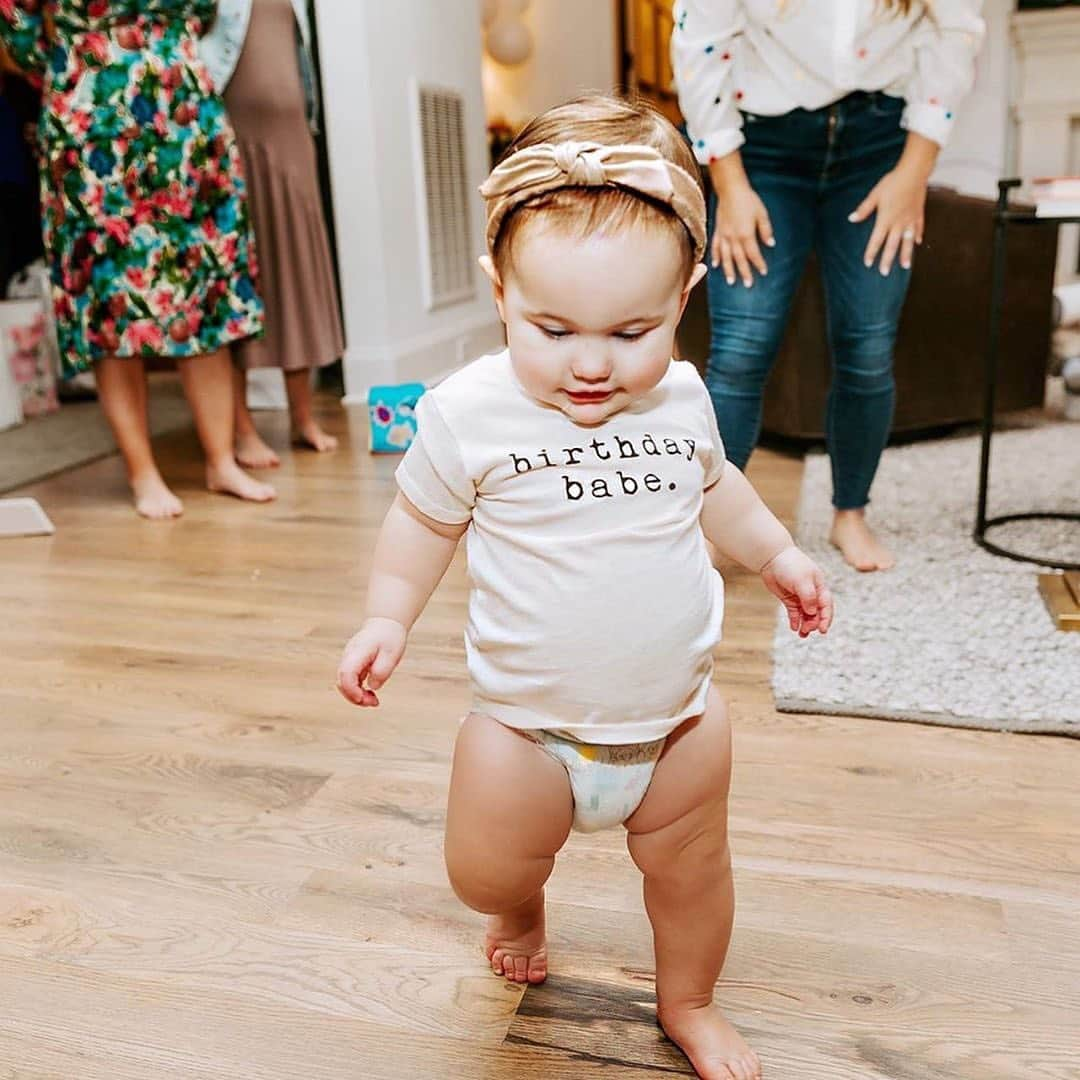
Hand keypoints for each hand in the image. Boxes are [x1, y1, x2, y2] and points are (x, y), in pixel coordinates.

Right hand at [336, 617, 407, 706]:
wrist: (385, 623)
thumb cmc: (390, 637)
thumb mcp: (392, 654)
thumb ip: (382, 671)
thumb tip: (371, 686)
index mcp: (358, 652)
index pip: (346, 674)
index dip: (351, 690)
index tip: (364, 698)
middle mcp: (348, 657)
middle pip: (341, 682)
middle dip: (355, 698)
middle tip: (374, 703)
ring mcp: (348, 661)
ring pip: (344, 684)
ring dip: (356, 696)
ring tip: (374, 701)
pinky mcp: (352, 665)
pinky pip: (349, 681)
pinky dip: (358, 691)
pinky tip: (370, 693)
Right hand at [709, 156, 773, 287]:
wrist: (731, 189)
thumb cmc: (748, 200)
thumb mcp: (762, 213)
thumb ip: (766, 230)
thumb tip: (771, 243)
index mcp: (746, 234)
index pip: (753, 253)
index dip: (759, 264)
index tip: (764, 272)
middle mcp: (734, 238)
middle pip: (739, 259)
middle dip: (744, 272)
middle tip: (748, 285)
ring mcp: (724, 235)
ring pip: (726, 257)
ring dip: (728, 270)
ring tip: (731, 281)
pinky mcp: (718, 231)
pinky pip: (716, 247)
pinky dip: (716, 257)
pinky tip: (716, 265)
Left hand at [760, 546, 832, 637]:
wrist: (771, 558)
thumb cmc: (790, 565)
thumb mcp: (802, 580)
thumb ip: (808, 597)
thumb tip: (812, 612)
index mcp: (819, 587)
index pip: (826, 605)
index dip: (826, 618)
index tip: (822, 630)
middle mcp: (811, 592)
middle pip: (816, 612)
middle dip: (813, 623)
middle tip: (807, 630)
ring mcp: (800, 596)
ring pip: (806, 614)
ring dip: (805, 624)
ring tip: (801, 634)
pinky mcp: (789, 598)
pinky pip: (794, 612)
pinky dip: (795, 620)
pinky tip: (794, 628)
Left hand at [849, 159, 930, 275]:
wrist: (914, 172)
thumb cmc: (892, 182)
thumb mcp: (875, 195)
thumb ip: (864, 209)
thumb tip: (851, 218)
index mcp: (885, 220)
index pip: (876, 240)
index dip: (871, 252)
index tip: (867, 264)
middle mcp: (898, 223)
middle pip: (892, 245)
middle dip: (887, 260)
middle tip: (884, 273)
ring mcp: (910, 219)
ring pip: (907, 241)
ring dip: (906, 254)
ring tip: (906, 266)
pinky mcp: (918, 213)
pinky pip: (918, 228)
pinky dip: (917, 236)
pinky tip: (917, 243)